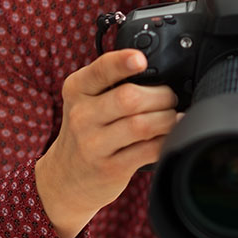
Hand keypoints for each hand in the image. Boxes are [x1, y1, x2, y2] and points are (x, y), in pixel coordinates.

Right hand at [36, 49, 179, 237]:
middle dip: (162, 96)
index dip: (122, 63)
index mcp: (77, 90)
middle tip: (169, 99)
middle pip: (130, 98)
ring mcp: (94, 144)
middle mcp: (81, 115)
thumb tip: (156, 72)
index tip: (140, 60)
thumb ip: (110, 84)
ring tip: (171, 117)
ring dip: (167, 119)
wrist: (65, 177)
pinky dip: (166, 140)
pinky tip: (169, 135)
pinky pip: (149, 150)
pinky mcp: (111, 168)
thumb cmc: (85, 131)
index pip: (100, 70)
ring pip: (142, 125)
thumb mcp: (85, 101)